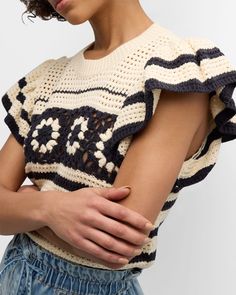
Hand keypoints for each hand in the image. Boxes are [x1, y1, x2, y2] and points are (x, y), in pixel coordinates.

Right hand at [18, 184, 153, 268]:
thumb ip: (111, 193)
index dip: (136, 220)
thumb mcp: (92, 192)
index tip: (148, 225)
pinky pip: (97, 251)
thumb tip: (129, 190)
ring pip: (108, 243)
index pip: (121, 212)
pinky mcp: (77, 241)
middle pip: (117, 229)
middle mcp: (91, 216)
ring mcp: (83, 230)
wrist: (52, 208)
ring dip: (125, 249)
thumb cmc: (76, 199)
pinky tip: (122, 259)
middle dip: (134, 236)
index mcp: (96, 203)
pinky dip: (111, 257)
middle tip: (145, 240)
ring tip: (137, 251)